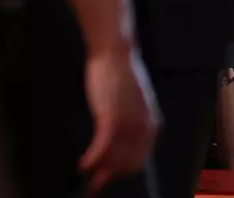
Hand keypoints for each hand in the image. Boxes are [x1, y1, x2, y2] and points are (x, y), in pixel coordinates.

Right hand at [79, 45, 159, 194]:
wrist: (115, 52)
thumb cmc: (121, 73)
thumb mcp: (134, 101)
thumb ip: (133, 121)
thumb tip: (124, 138)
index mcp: (151, 124)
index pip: (139, 160)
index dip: (123, 171)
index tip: (108, 176)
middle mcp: (143, 128)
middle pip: (126, 165)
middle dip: (110, 175)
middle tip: (94, 182)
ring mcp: (128, 125)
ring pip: (113, 160)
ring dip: (98, 171)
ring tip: (86, 174)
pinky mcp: (111, 120)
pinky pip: (101, 150)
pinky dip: (91, 160)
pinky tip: (82, 164)